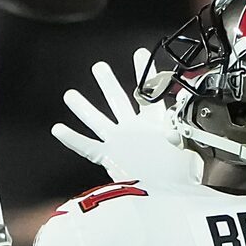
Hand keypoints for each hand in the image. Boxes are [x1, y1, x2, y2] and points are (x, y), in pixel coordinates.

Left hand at [52, 48, 202, 188]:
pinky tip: (57, 129)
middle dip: (107, 82)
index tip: (140, 54)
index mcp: (157, 123)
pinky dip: (71, 138)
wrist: (168, 191)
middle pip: (117, 99)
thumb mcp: (188, 150)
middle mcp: (134, 128)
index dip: (145, 72)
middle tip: (99, 68)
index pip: (150, 92)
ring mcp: (118, 141)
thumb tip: (182, 133)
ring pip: (96, 119)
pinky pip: (85, 146)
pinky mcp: (108, 157)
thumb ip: (181, 137)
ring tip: (69, 95)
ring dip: (82, 106)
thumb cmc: (181, 176)